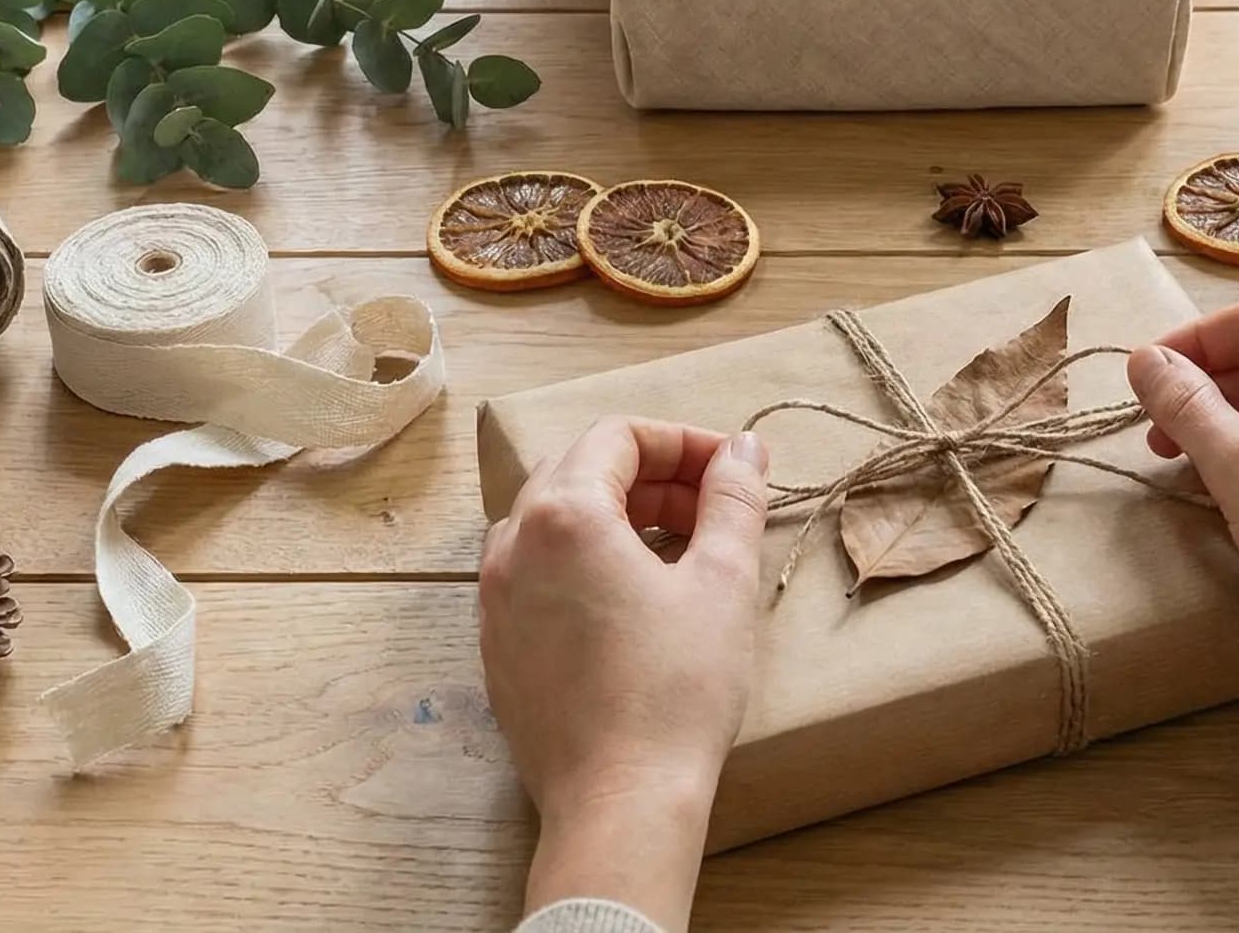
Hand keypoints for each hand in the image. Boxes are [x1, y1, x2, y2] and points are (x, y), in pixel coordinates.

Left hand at [483, 417, 772, 925]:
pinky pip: (538, 576)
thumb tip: (743, 450)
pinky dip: (587, 564)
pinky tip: (637, 603)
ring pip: (554, 523)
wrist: (620, 802)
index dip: (684, 441)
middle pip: (580, 471)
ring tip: (680, 551)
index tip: (734, 469)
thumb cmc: (676, 691)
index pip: (618, 437)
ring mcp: (494, 599)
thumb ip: (733, 499)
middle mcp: (511, 546)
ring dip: (617, 518)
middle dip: (653, 476)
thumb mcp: (724, 582)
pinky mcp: (497, 648)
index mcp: (562, 514)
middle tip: (714, 507)